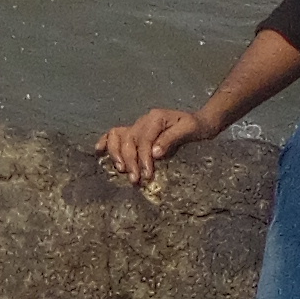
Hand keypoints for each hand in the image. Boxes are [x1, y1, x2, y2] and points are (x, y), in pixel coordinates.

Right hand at [97, 107, 214, 185]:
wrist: (200, 122)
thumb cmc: (196, 127)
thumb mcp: (189, 130)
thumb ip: (171, 139)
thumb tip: (154, 153)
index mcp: (156, 118)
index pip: (144, 139)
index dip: (143, 158)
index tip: (147, 175)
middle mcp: (143, 120)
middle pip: (129, 140)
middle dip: (131, 161)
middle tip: (135, 180)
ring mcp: (137, 125)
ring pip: (118, 136)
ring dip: (116, 154)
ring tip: (121, 170)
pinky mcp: (135, 132)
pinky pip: (115, 134)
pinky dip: (106, 142)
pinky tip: (99, 151)